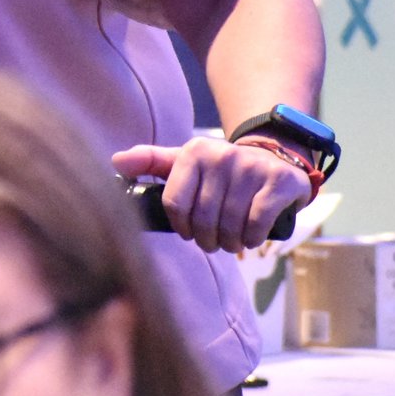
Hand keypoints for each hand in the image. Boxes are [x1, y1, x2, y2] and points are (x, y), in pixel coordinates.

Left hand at [112, 136, 310, 253]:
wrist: (272, 157)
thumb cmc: (219, 169)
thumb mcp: (185, 161)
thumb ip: (150, 161)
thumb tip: (116, 163)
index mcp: (193, 152)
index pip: (174, 203)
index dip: (181, 227)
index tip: (188, 233)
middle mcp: (221, 156)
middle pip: (204, 218)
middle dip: (207, 240)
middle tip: (212, 243)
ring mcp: (251, 168)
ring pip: (231, 224)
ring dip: (229, 243)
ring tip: (230, 243)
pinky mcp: (278, 182)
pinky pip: (258, 222)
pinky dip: (252, 238)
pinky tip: (250, 238)